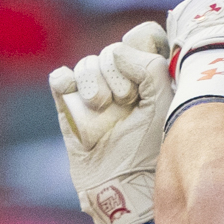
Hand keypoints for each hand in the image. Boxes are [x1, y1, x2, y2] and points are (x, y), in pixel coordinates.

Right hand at [50, 25, 168, 223]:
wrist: (123, 186)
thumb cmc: (150, 149)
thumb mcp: (163, 104)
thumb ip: (151, 67)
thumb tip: (117, 50)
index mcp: (149, 78)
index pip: (141, 37)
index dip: (139, 46)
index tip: (143, 74)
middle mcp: (122, 83)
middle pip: (110, 52)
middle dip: (116, 74)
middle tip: (125, 101)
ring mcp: (94, 96)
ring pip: (86, 64)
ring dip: (94, 83)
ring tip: (102, 108)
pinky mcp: (69, 110)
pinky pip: (60, 78)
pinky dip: (65, 81)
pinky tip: (75, 95)